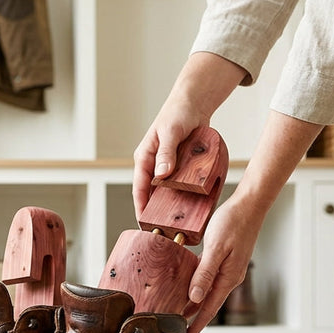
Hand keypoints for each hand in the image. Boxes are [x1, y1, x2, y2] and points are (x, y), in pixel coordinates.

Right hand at [132, 96, 209, 219]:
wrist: (193, 104)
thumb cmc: (177, 114)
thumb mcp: (171, 133)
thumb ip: (166, 154)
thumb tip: (162, 176)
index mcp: (145, 158)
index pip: (139, 187)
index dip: (141, 206)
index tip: (143, 222)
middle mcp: (154, 164)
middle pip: (152, 192)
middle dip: (155, 210)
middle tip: (162, 228)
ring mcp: (168, 166)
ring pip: (167, 189)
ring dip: (171, 203)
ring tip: (178, 221)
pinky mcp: (180, 165)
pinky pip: (181, 182)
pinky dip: (185, 193)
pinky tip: (193, 204)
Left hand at [182, 193, 264, 332]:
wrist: (249, 205)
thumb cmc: (233, 223)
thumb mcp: (216, 248)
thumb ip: (204, 273)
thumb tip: (194, 298)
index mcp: (227, 278)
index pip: (208, 310)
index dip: (196, 327)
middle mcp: (228, 277)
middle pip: (206, 305)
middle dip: (192, 321)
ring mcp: (226, 269)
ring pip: (205, 292)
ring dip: (191, 305)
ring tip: (175, 315)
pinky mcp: (223, 259)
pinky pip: (205, 278)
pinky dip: (194, 286)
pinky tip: (182, 287)